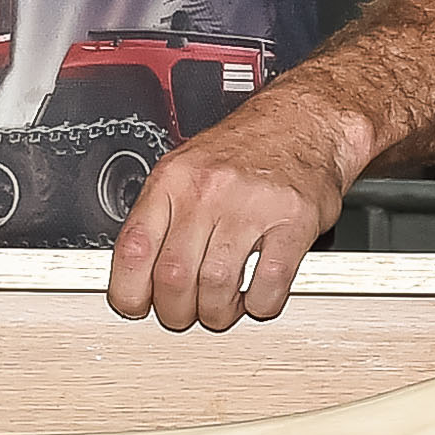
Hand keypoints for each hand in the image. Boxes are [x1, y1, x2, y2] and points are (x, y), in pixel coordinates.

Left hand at [106, 88, 368, 332]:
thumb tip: (136, 273)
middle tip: (186, 313)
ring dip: (218, 313)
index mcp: (172, 180)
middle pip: (173, 278)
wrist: (306, 121)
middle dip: (176, 312)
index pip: (133, 248)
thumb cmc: (247, 149)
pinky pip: (268, 285)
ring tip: (224, 307)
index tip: (136, 307)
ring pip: (216, 287)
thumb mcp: (187, 168)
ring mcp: (251, 206)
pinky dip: (260, 305)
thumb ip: (162, 216)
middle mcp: (207, 191)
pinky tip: (258, 296)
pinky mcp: (294, 222)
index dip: (128, 292)